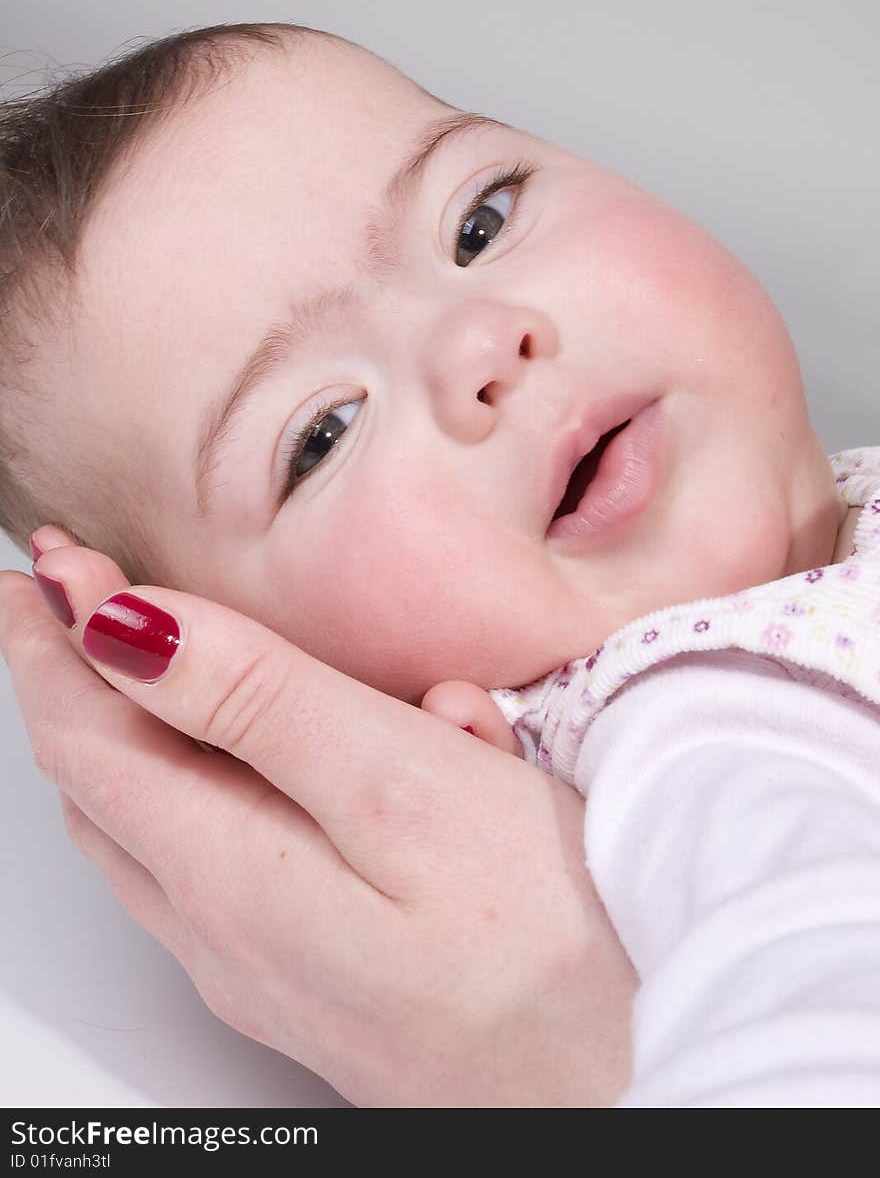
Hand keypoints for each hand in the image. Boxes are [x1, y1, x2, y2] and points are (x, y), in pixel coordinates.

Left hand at [0, 530, 634, 1107]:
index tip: (43, 563)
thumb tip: (124, 631)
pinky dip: (222, 792)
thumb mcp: (396, 787)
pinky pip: (236, 869)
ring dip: (139, 735)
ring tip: (144, 663)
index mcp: (227, 874)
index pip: (87, 736)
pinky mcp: (329, 976)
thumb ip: (255, 703)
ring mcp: (273, 964)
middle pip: (108, 786)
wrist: (642, 1082)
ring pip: (162, 829)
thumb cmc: (545, 946)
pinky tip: (297, 761)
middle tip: (70, 596)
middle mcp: (226, 932)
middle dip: (77, 680)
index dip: (52, 638)